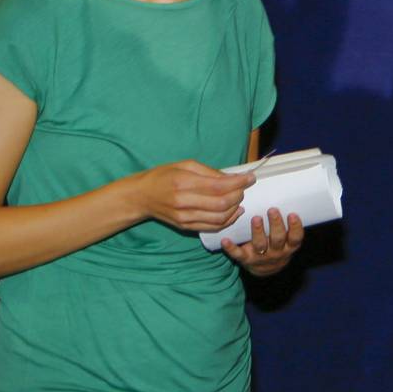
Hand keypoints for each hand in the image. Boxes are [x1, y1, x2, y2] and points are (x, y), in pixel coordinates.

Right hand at [130, 160, 254, 232]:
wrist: (141, 196)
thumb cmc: (163, 176)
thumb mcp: (185, 165)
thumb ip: (210, 172)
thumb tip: (234, 177)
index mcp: (183, 183)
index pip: (219, 186)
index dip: (239, 182)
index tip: (251, 177)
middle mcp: (183, 202)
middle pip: (222, 204)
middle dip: (239, 195)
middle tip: (244, 187)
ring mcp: (184, 217)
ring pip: (220, 218)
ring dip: (236, 208)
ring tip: (240, 198)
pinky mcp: (185, 227)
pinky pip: (213, 227)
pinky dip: (228, 220)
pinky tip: (234, 211)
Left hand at [222, 208, 303, 276]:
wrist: (266, 269)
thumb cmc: (278, 245)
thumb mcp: (288, 239)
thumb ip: (286, 222)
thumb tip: (285, 193)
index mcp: (289, 246)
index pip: (295, 237)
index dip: (295, 227)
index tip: (292, 214)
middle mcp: (277, 252)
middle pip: (277, 239)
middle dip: (276, 224)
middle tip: (272, 210)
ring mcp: (261, 257)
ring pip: (260, 245)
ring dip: (257, 232)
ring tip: (256, 218)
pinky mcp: (246, 259)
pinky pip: (238, 254)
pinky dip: (231, 248)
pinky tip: (225, 240)